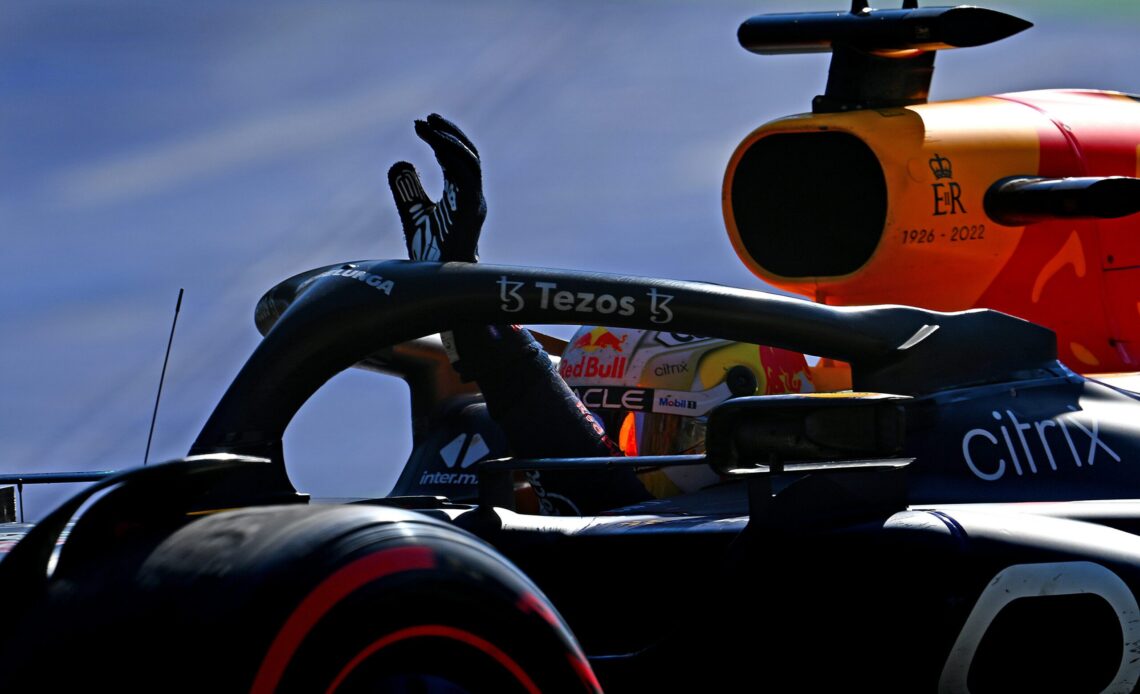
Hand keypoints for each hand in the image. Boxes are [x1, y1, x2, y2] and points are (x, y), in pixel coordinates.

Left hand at [387, 114, 485, 261]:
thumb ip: (407, 190)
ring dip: (448, 140)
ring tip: (427, 125)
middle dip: (449, 133)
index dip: (443, 139)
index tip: (423, 122)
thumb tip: (401, 162)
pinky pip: (466, 177)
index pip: (458, 159)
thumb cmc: (431, 251)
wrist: (439, 280)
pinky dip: (451, 156)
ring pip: (469, 161)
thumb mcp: (413, 213)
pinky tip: (434, 145)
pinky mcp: (471, 211)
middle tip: (427, 118)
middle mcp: (472, 196)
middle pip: (467, 155)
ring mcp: (474, 203)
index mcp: (462, 195)